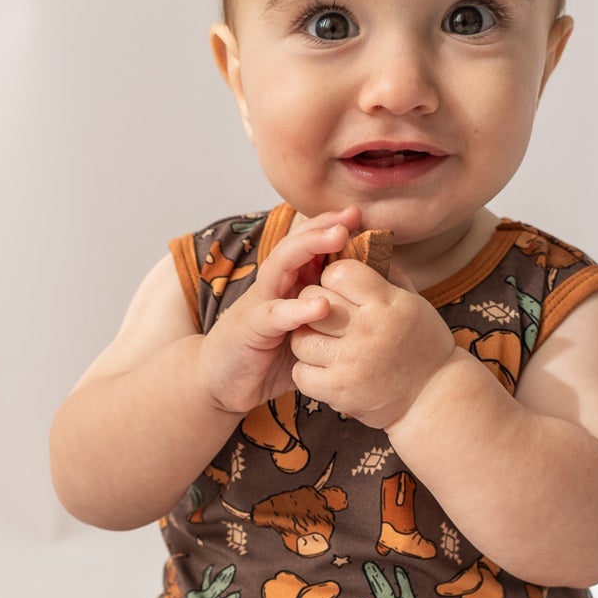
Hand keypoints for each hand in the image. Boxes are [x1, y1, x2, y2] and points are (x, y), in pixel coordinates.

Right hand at [197, 206, 364, 414]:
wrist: (223, 382)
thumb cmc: (270, 357)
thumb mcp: (307, 331)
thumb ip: (331, 316)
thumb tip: (374, 306)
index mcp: (288, 283)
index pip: (309, 246)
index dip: (332, 227)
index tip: (360, 214)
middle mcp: (273, 285)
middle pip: (295, 244)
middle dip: (323, 226)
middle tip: (352, 214)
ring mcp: (260, 303)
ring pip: (282, 265)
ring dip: (309, 248)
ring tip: (338, 237)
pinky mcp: (251, 328)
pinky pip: (276, 314)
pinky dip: (298, 308)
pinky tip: (322, 304)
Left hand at [287, 257, 457, 427]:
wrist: (435, 397)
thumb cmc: (422, 343)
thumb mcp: (412, 301)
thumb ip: (384, 271)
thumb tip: (359, 239)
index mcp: (388, 302)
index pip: (339, 271)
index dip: (334, 277)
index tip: (342, 290)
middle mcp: (368, 330)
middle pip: (312, 299)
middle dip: (315, 305)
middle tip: (329, 317)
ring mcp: (351, 361)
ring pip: (301, 336)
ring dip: (308, 338)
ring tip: (326, 344)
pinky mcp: (338, 390)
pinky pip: (300, 371)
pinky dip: (308, 370)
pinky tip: (326, 368)